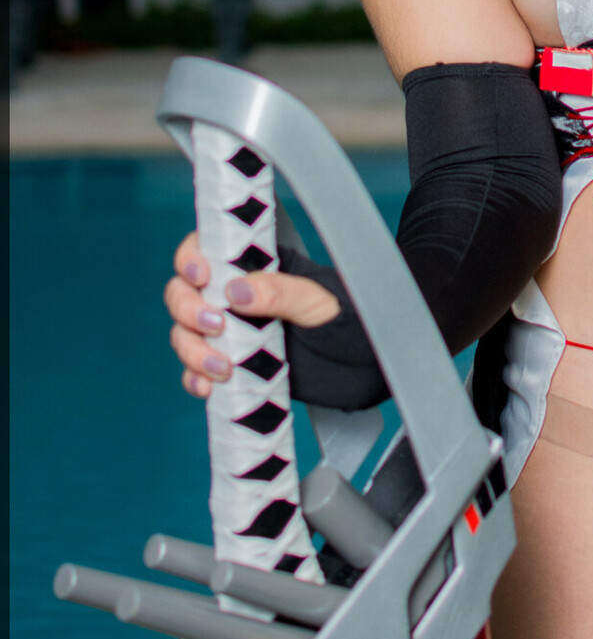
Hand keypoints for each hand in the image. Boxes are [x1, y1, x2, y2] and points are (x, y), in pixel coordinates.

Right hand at [164, 230, 339, 398]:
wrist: (362, 365)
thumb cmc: (344, 319)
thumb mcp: (317, 301)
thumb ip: (281, 291)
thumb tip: (235, 290)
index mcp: (251, 269)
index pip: (204, 251)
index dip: (190, 260)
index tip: (202, 276)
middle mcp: (232, 298)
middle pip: (184, 294)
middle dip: (188, 310)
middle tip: (216, 326)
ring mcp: (229, 334)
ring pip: (186, 334)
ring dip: (192, 350)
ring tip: (221, 368)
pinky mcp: (230, 367)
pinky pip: (197, 371)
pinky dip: (195, 378)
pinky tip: (208, 387)